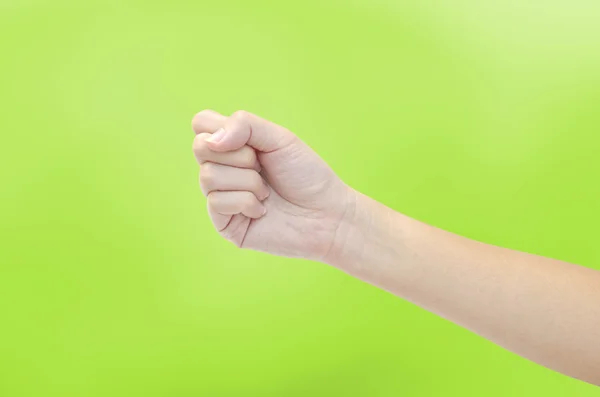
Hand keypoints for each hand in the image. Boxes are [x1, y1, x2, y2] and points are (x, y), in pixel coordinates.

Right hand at [192, 110, 353, 260]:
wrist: (326, 214)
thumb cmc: (306, 175)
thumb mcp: (279, 138)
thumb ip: (244, 125)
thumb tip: (211, 141)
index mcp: (233, 145)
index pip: (201, 123)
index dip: (221, 129)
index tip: (251, 142)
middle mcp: (222, 169)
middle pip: (200, 147)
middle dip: (240, 156)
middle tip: (263, 167)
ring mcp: (220, 196)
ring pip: (208, 176)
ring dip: (247, 182)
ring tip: (266, 192)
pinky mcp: (224, 224)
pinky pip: (216, 203)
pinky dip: (246, 202)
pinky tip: (262, 211)